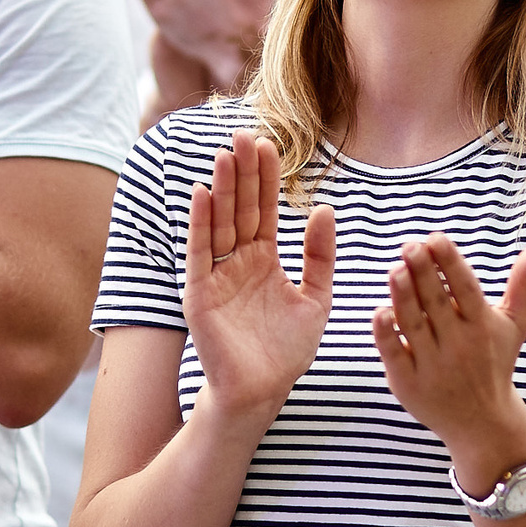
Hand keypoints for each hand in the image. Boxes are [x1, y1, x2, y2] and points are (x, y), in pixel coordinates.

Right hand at [184, 129, 335, 420]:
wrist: (262, 392)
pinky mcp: (200, 292)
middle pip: (241, 208)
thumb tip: (325, 208)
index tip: (269, 144)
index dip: (267, 179)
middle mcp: (239, 261)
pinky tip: (204, 193)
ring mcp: (217, 275)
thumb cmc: (286, 350)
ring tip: (226, 153)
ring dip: (222, 188)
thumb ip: (320, 254)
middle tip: (243, 134)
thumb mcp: (316, 298)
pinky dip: (201, 223)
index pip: (266, 210)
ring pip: (220, 222)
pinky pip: (200, 252)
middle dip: (243, 173)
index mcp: (265, 260)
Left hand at [372, 231, 525, 494]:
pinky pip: (394, 353)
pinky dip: (385, 333)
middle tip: (409, 245)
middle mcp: (459, 345)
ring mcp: (433, 366)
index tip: (435, 237)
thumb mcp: (517, 321)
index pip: (466, 288)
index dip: (450, 262)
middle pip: (437, 303)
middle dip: (423, 272)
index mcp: (482, 325)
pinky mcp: (409, 383)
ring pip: (413, 324)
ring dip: (402, 295)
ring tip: (395, 269)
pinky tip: (379, 310)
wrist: (482, 422)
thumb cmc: (496, 359)